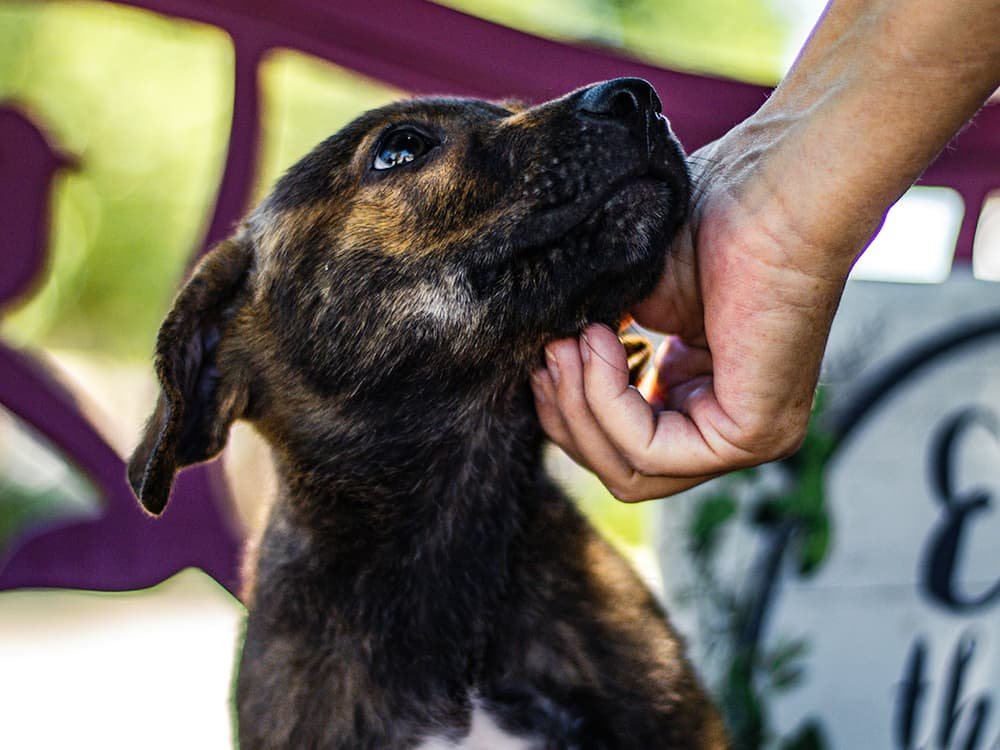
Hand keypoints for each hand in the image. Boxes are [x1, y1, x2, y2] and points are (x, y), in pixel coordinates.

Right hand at [530, 132, 852, 501]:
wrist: (773, 189)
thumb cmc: (710, 221)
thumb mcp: (631, 302)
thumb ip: (593, 350)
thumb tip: (538, 373)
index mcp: (701, 396)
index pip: (620, 446)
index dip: (568, 409)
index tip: (543, 352)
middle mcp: (726, 426)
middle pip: (620, 471)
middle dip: (567, 417)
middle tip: (548, 353)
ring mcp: (745, 438)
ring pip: (630, 473)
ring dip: (580, 409)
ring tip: (568, 345)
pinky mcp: (751, 434)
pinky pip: (650, 451)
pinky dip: (606, 401)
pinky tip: (597, 343)